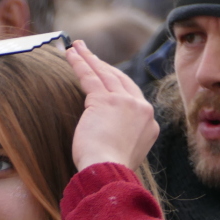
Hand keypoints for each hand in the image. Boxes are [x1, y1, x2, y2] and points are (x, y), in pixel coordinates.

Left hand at [65, 40, 158, 171]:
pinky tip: (70, 54)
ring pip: (105, 74)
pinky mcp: (105, 100)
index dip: (116, 83)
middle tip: (90, 53)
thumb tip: (111, 134)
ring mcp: (125, 102)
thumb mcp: (125, 152)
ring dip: (90, 58)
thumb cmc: (109, 171)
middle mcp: (141, 109)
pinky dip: (79, 64)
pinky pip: (89, 77)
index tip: (105, 74)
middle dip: (103, 65)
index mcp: (148, 123)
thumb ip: (123, 137)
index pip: (132, 96)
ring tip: (77, 47)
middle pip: (120, 80)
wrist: (108, 173)